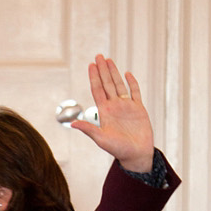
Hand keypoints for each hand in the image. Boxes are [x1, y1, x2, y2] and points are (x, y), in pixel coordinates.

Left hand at [71, 54, 154, 172]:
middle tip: (98, 56)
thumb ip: (88, 129)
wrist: (136, 154)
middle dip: (102, 70)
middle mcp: (114, 107)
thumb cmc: (118, 150)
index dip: (94, 77)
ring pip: (119, 85)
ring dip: (114, 72)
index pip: (97, 90)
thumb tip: (72, 124)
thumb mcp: (101, 139)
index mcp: (104, 112)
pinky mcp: (138, 108)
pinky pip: (135, 92)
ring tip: (108, 60)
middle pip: (107, 84)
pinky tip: (127, 74)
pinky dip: (132, 83)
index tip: (90, 65)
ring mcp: (126, 106)